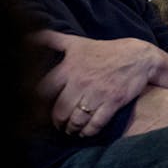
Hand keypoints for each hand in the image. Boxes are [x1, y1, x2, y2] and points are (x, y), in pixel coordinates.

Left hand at [35, 31, 158, 136]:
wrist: (138, 56)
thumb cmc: (105, 50)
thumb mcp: (77, 42)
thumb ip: (52, 40)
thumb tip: (29, 35)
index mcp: (68, 69)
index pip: (45, 92)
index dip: (39, 105)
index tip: (41, 111)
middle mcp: (80, 82)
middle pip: (60, 111)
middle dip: (58, 122)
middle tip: (59, 126)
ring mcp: (97, 94)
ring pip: (77, 120)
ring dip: (72, 129)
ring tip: (71, 130)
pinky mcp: (113, 102)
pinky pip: (96, 123)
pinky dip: (89, 132)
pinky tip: (86, 133)